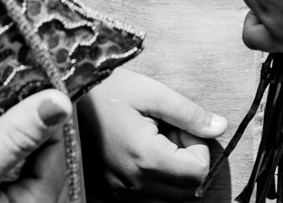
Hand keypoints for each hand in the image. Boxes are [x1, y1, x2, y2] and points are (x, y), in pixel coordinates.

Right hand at [77, 69, 227, 199]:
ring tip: (155, 140)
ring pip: (168, 198)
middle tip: (170, 131)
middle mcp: (132, 182)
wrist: (63, 97)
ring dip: (172, 172)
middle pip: (187, 191)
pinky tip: (142, 153)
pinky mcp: (109, 191)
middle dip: (189, 161)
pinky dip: (154, 180)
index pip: (198, 173)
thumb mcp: (151, 92)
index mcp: (145, 157)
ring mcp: (119, 191)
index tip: (180, 125)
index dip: (199, 147)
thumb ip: (188, 113)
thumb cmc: (106, 90)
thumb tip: (219, 127)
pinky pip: (146, 198)